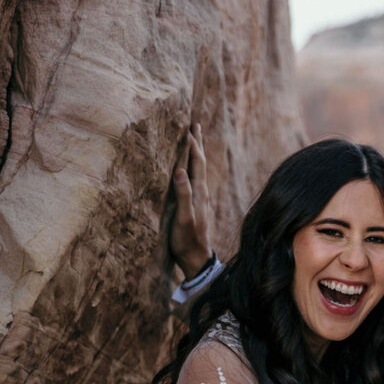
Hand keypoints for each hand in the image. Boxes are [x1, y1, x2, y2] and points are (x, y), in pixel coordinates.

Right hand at [168, 123, 213, 279]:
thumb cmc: (187, 240)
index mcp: (199, 192)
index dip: (192, 144)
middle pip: (200, 162)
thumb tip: (180, 170)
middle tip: (194, 124)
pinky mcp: (197, 205)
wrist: (196, 259)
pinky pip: (195, 179)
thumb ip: (183, 194)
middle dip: (197, 143)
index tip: (188, 126)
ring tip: (193, 140)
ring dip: (195, 153)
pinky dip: (192, 167)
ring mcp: (201, 199)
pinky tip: (190, 169)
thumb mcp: (183, 218)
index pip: (196, 162)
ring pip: (199, 169)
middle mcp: (202, 192)